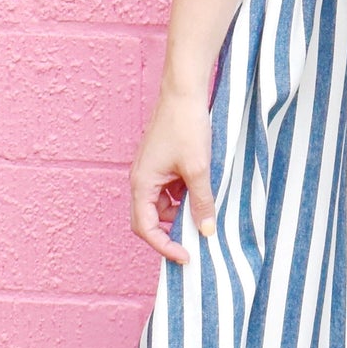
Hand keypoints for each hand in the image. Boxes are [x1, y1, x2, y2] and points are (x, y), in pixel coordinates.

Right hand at [130, 84, 216, 263]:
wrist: (184, 91)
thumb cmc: (186, 126)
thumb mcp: (198, 169)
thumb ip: (201, 202)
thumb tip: (205, 231)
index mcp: (142, 184)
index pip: (145, 228)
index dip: (164, 246)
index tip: (186, 256)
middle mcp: (141, 180)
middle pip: (151, 219)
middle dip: (172, 231)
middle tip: (197, 240)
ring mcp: (151, 171)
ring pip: (163, 204)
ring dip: (181, 211)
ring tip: (204, 210)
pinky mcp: (162, 162)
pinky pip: (169, 189)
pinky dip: (184, 195)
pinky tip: (202, 190)